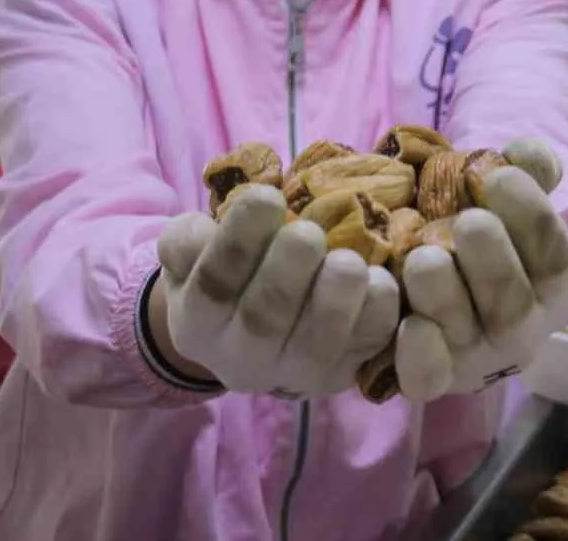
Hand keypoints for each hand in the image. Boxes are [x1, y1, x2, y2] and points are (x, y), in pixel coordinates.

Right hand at [156, 186, 399, 397]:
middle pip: (263, 321)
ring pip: (315, 345)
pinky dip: (376, 315)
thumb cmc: (226, 273)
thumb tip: (202, 229)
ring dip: (335, 301)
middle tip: (307, 234)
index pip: (214, 284)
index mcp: (198, 322)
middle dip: (288, 273)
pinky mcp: (340, 372)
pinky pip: (363, 348)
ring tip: (348, 262)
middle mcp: (241, 357)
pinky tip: (381, 281)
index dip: (240, 241)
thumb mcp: (192, 254)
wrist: (250, 333)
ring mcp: (293, 372)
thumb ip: (187, 239)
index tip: (268, 196)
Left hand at [393, 138, 567, 401]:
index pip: (553, 256)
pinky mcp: (429, 375)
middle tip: (469, 222)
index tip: (500, 175)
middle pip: (515, 306)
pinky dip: (420, 356)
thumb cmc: (470, 235)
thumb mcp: (499, 200)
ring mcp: (472, 356)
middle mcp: (518, 328)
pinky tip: (407, 323)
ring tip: (423, 258)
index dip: (532, 216)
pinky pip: (427, 379)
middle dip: (494, 262)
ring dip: (447, 296)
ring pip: (467, 336)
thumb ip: (522, 172)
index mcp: (546, 284)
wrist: (426, 289)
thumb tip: (528, 153)